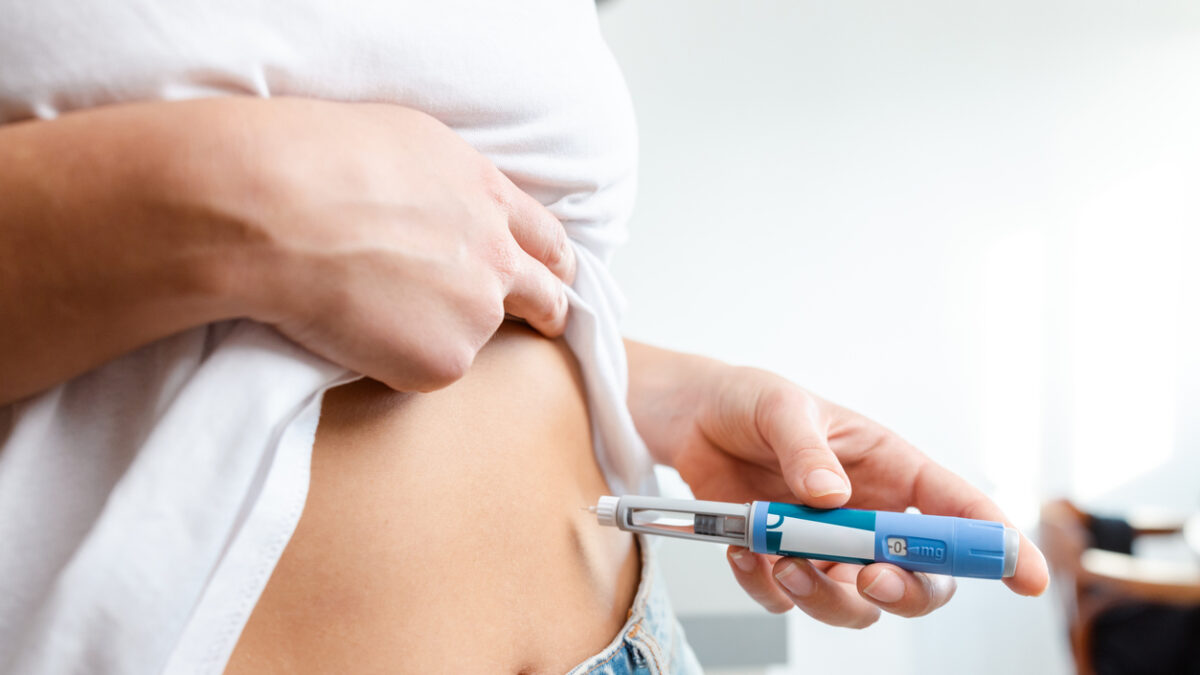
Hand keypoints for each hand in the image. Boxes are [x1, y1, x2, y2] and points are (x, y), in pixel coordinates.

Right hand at [224, 98, 575, 390]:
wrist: (281, 211)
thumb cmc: (321, 160)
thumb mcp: (410, 143)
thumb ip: (449, 185)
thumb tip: (448, 204)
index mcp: (489, 198)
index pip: (546, 239)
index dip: (552, 261)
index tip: (557, 276)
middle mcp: (498, 258)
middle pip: (547, 296)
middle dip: (549, 311)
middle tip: (545, 324)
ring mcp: (477, 314)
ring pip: (474, 334)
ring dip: (444, 331)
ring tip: (376, 310)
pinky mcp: (444, 362)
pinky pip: (425, 368)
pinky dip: (397, 359)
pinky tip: (354, 328)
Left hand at [625, 342, 1049, 627]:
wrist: (691, 421)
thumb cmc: (751, 402)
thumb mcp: (781, 407)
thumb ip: (807, 449)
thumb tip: (830, 496)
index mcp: (891, 470)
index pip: (960, 510)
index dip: (999, 545)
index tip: (1026, 576)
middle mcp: (869, 517)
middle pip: (921, 580)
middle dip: (906, 589)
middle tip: (871, 576)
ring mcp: (828, 548)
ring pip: (858, 604)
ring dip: (827, 598)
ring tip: (784, 562)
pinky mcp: (784, 566)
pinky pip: (790, 601)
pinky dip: (768, 588)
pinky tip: (744, 552)